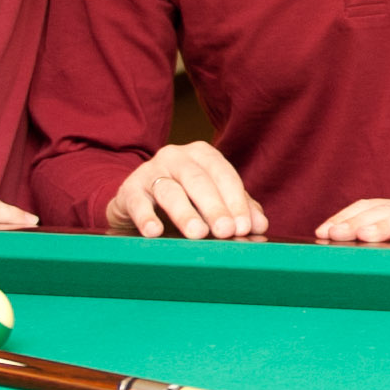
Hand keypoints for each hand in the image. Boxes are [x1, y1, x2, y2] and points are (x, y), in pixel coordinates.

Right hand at [107, 142, 264, 241]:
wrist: (137, 201)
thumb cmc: (184, 199)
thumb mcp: (212, 200)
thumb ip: (237, 208)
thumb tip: (260, 225)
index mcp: (202, 155)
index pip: (224, 175)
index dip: (236, 201)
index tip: (245, 227)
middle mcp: (176, 157)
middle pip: (199, 181)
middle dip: (215, 207)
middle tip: (226, 232)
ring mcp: (150, 171)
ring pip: (170, 190)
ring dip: (185, 213)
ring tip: (197, 233)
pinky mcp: (129, 190)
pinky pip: (138, 203)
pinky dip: (146, 217)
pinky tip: (154, 232)